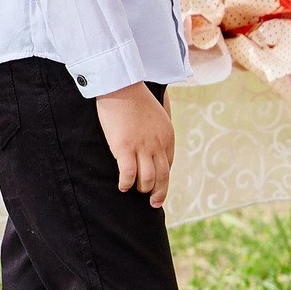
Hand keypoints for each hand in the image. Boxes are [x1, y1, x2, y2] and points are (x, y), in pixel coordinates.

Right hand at [96, 81, 174, 205]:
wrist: (122, 85)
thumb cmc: (135, 97)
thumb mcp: (157, 113)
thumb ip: (158, 128)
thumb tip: (153, 139)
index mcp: (168, 136)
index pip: (168, 164)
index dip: (163, 177)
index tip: (158, 186)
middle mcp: (158, 144)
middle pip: (163, 176)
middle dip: (159, 193)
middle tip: (154, 204)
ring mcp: (142, 147)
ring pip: (148, 178)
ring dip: (143, 188)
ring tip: (135, 191)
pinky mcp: (124, 147)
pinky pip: (129, 174)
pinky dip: (127, 183)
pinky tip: (122, 187)